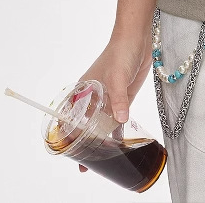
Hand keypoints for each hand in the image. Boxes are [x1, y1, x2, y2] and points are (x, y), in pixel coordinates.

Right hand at [73, 30, 152, 172]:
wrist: (137, 39)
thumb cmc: (120, 53)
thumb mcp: (117, 76)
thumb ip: (118, 100)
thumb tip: (120, 121)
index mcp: (85, 90)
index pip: (70, 116)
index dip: (66, 134)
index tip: (67, 151)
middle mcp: (94, 97)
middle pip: (86, 124)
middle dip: (85, 143)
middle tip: (86, 164)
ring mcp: (109, 98)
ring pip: (102, 124)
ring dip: (102, 140)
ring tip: (102, 160)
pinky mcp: (123, 98)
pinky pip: (118, 118)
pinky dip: (117, 131)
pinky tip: (118, 144)